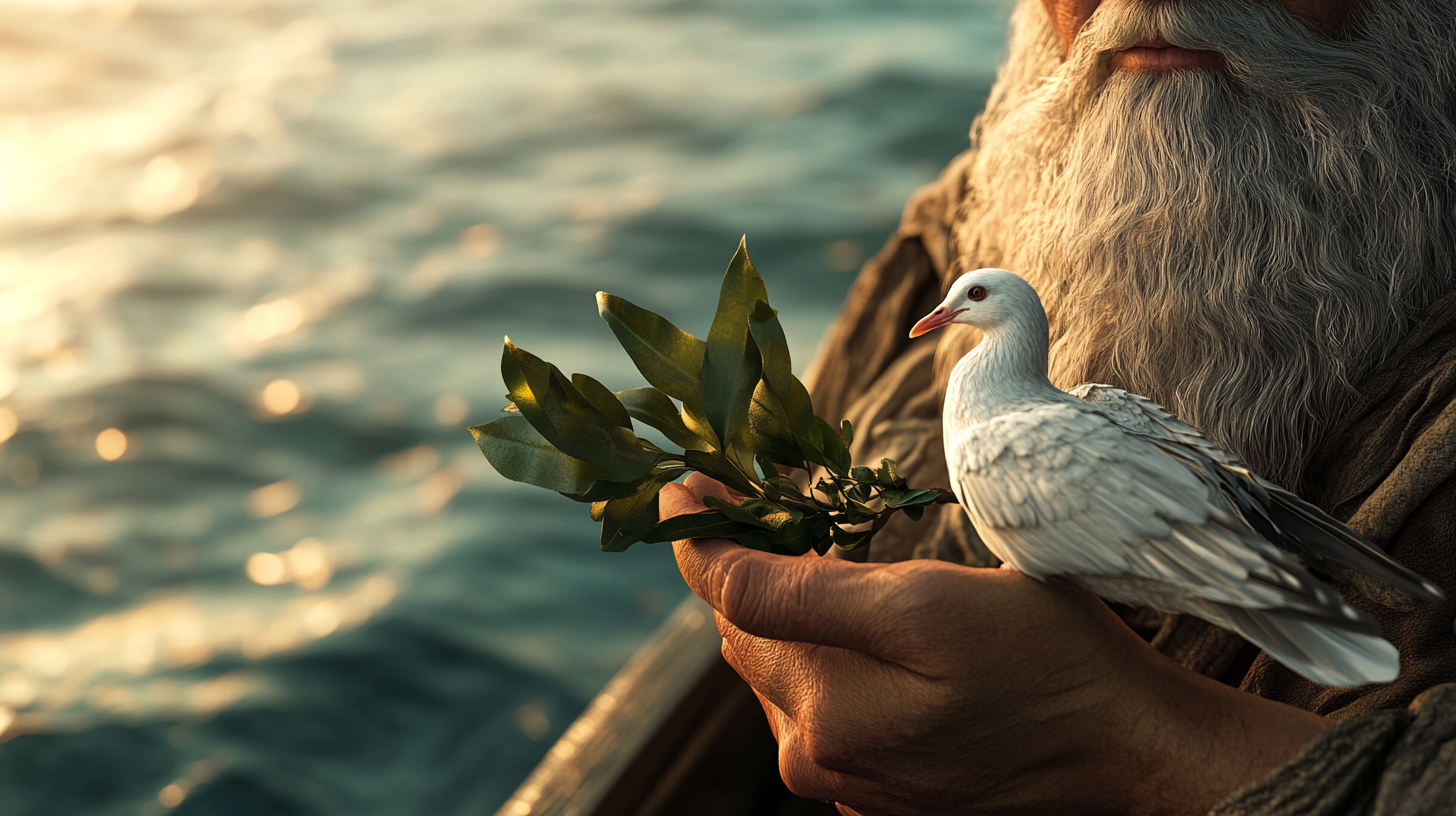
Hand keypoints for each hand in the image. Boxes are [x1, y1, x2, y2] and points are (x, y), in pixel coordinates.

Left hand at [661, 473, 1331, 815]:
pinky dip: (827, 653)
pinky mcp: (884, 786)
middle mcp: (817, 758)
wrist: (1132, 751)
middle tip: (753, 499)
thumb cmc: (1043, 662)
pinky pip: (828, 703)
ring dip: (787, 610)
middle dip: (745, 566)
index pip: (729, 604)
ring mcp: (850, 781)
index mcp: (818, 713)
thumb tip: (706, 564)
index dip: (701, 535)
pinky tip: (862, 622)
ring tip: (809, 551)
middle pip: (751, 639)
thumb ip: (802, 595)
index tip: (684, 484)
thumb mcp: (922, 607)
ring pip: (787, 670)